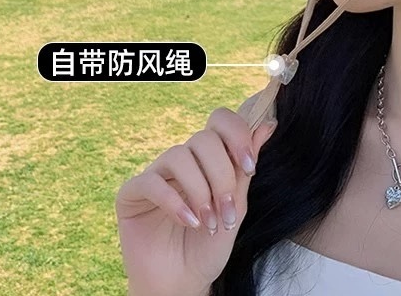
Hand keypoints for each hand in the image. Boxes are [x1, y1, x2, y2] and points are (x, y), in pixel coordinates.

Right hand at [115, 91, 276, 295]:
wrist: (184, 283)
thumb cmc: (210, 244)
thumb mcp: (236, 205)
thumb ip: (245, 166)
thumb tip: (268, 124)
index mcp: (208, 156)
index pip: (220, 120)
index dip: (237, 134)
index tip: (249, 166)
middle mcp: (182, 159)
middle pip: (204, 139)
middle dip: (222, 175)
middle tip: (228, 211)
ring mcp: (156, 173)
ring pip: (180, 155)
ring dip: (200, 191)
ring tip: (209, 222)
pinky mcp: (132, 193)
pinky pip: (151, 181)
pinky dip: (174, 201)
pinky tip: (189, 222)